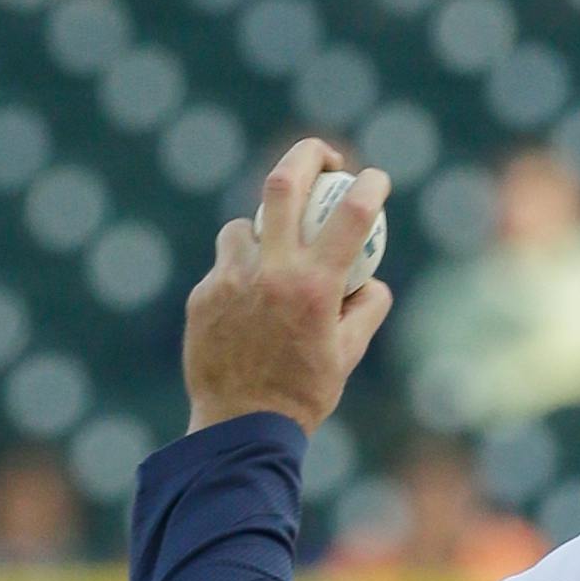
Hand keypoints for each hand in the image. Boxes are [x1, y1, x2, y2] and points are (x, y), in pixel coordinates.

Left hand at [183, 138, 394, 435]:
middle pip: (283, 184)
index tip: (376, 178)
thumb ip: (368, 308)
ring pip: (244, 226)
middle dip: (307, 155)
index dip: (369, 187)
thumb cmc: (304, 393)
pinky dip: (242, 273)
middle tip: (324, 156)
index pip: (351, 215)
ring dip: (264, 230)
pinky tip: (251, 306)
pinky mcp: (204, 294)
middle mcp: (271, 273)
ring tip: (276, 257)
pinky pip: (226, 266)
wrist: (240, 425)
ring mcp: (231, 279)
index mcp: (314, 286)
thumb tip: (372, 280)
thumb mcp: (349, 352)